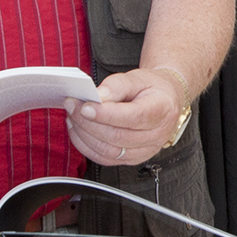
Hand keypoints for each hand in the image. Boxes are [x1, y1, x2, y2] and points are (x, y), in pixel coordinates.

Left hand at [69, 65, 187, 166]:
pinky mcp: (132, 159)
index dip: (106, 114)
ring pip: (109, 151)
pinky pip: (105, 159)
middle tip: (72, 106)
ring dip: (85, 135)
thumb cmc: (151, 89)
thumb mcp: (137, 77)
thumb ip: (117, 85)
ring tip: (73, 117)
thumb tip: (98, 97)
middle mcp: (156, 135)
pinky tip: (79, 131)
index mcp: (161, 110)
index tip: (85, 106)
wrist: (164, 101)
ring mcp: (144, 151)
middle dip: (88, 123)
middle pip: (117, 136)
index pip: (132, 117)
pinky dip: (87, 147)